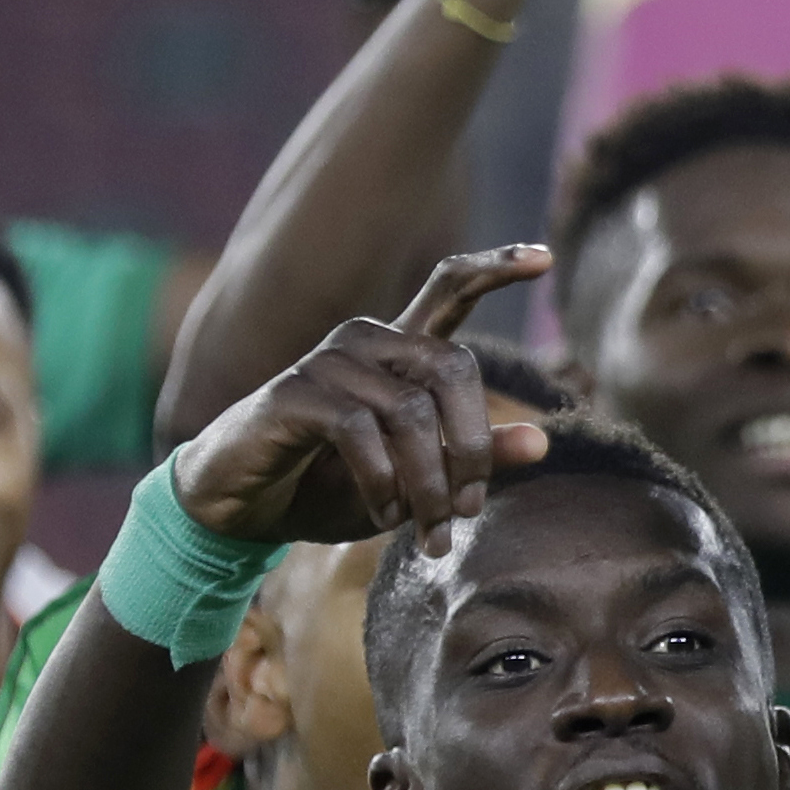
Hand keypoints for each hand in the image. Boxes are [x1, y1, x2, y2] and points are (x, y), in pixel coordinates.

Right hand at [172, 248, 554, 546]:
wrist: (244, 514)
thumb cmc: (332, 490)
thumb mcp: (417, 482)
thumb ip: (472, 457)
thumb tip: (542, 441)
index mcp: (399, 352)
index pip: (451, 288)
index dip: (496, 269)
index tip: (545, 257)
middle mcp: (367, 342)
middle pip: (453, 367)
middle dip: (473, 447)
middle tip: (468, 511)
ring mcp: (328, 362)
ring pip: (412, 412)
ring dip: (429, 484)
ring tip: (426, 532)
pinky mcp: (292, 393)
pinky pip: (360, 431)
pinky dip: (383, 483)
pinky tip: (381, 513)